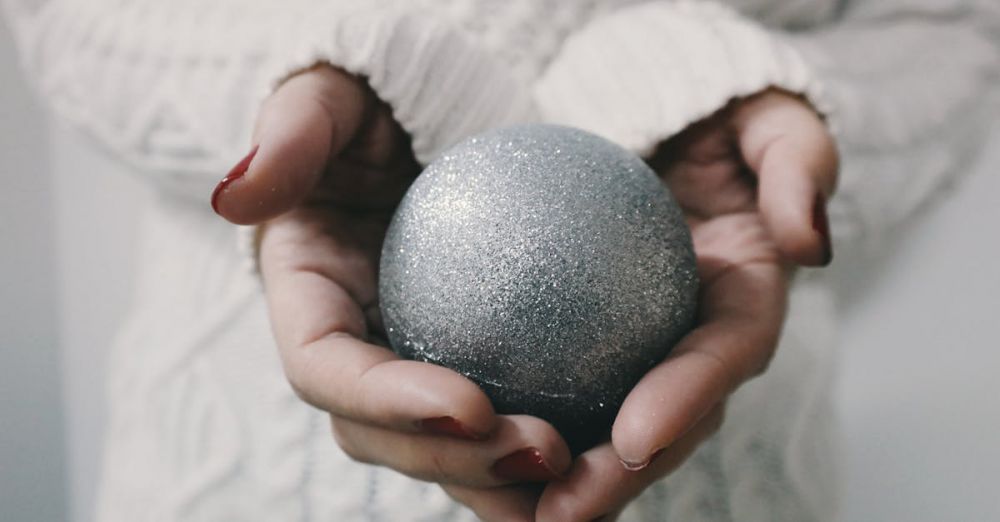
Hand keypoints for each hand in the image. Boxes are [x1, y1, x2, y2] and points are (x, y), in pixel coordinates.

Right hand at [212, 66, 570, 492]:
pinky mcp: (467, 368)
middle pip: (384, 436)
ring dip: (503, 481)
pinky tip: (608, 453)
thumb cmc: (382, 103)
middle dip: (456, 460)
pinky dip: (544, 454)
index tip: (470, 403)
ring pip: (443, 451)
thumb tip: (235, 197)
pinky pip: (501, 422)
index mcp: (308, 299)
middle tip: (544, 450)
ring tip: (580, 476)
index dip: (385, 401)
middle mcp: (353, 350)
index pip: (325, 369)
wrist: (435, 126)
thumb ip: (292, 134)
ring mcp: (409, 367)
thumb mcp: (334, 95)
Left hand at [449, 89, 837, 519]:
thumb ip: (798, 163)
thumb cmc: (713, 114)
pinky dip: (514, 424)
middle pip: (667, 421)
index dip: (687, 399)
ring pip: (607, 427)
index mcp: (746, 296)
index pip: (725, 354)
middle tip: (561, 511)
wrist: (658, 124)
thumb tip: (805, 243)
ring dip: (564, 478)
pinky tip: (462, 444)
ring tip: (511, 512)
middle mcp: (696, 339)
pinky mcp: (589, 348)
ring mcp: (643, 349)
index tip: (635, 435)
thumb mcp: (768, 116)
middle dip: (619, 475)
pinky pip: (553, 391)